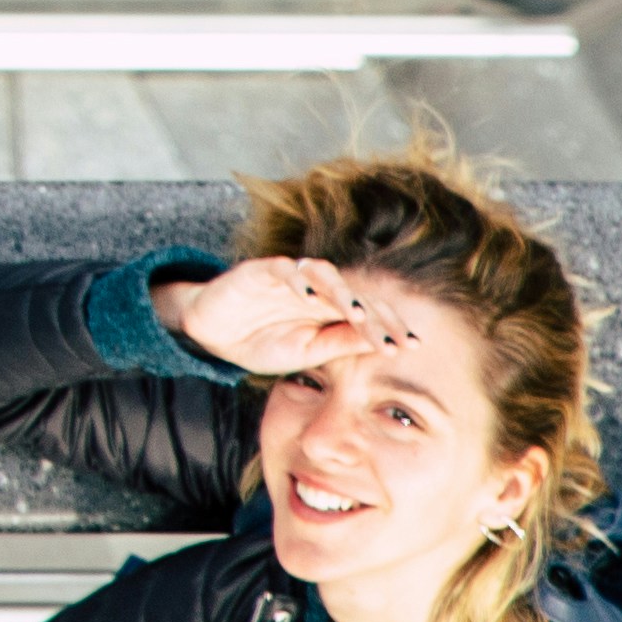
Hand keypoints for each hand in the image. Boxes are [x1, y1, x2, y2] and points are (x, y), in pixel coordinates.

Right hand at [152, 256, 390, 378]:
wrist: (211, 335)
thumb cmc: (260, 343)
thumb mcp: (304, 353)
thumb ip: (337, 344)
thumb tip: (380, 343)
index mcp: (329, 311)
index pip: (368, 313)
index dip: (389, 326)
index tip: (411, 346)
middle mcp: (315, 290)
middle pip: (354, 293)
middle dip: (376, 315)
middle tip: (393, 337)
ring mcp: (289, 278)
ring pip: (324, 273)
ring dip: (342, 292)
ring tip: (357, 314)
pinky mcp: (261, 270)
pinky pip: (283, 268)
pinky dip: (297, 280)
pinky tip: (308, 296)